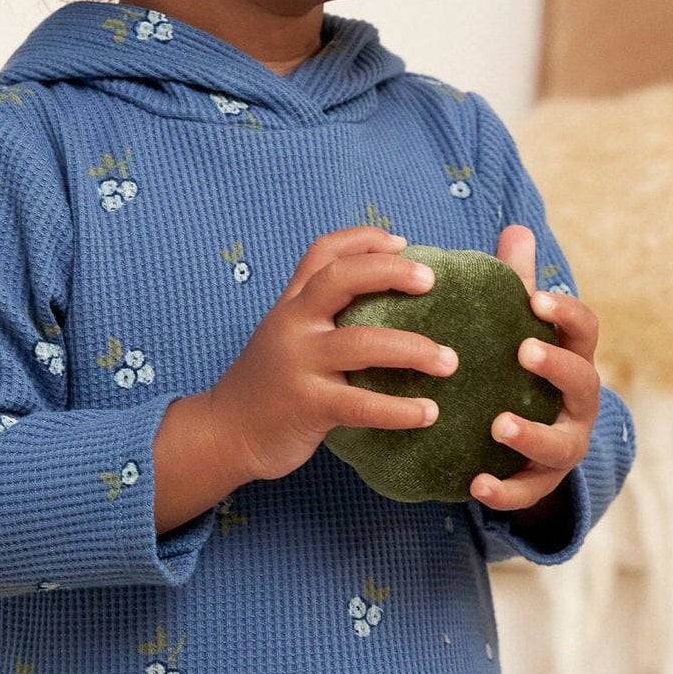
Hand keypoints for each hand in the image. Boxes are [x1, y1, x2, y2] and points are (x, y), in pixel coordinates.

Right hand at [205, 225, 456, 482]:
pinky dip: (400, 410)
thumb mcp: (285, 336)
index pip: (323, 252)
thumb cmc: (268, 385)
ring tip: (450, 362)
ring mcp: (298, 363)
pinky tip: (429, 413)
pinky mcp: (307, 405)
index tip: (402, 242)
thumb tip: (386, 302)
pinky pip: (362, 405)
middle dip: (390, 273)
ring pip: (363, 344)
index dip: (363, 239)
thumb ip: (320, 316)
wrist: (222, 434)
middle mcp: (293, 324)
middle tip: (431, 282)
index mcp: (291, 304)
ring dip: (414, 349)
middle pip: (341, 279)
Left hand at [470, 223, 601, 517]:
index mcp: (571, 358)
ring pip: (561, 443)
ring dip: (533, 434)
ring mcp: (565, 445)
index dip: (566, 313)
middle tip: (523, 352)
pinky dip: (507, 491)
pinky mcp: (542, 483)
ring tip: (500, 425)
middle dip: (557, 367)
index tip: (535, 298)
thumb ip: (515, 285)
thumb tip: (516, 229)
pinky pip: (530, 492)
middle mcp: (578, 403)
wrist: (526, 445)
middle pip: (584, 382)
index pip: (585, 330)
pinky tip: (477, 484)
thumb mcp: (516, 329)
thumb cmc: (517, 372)